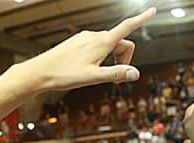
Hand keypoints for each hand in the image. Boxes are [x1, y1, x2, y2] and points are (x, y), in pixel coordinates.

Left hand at [31, 8, 155, 90]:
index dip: (141, 20)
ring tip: (100, 76)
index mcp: (101, 42)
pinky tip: (89, 69)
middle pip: (121, 43)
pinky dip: (102, 58)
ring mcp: (86, 38)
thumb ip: (115, 74)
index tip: (153, 11)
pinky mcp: (79, 42)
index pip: (127, 27)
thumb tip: (136, 73)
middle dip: (124, 60)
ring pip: (110, 45)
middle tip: (115, 80)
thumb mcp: (93, 78)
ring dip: (113, 60)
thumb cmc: (64, 75)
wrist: (40, 72)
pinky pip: (98, 46)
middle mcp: (94, 36)